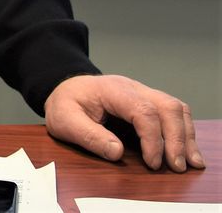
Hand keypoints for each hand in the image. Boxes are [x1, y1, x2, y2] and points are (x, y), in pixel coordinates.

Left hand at [44, 74, 204, 171]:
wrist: (66, 90)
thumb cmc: (66, 104)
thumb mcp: (65, 120)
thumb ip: (88, 135)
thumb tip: (116, 152)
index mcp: (112, 89)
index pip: (142, 110)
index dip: (152, 138)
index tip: (152, 163)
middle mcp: (133, 88)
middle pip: (167, 106)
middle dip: (177, 138)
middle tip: (176, 166)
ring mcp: (143, 93)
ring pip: (176, 108)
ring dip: (186, 135)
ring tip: (190, 162)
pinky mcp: (148, 103)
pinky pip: (173, 113)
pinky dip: (184, 131)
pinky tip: (187, 151)